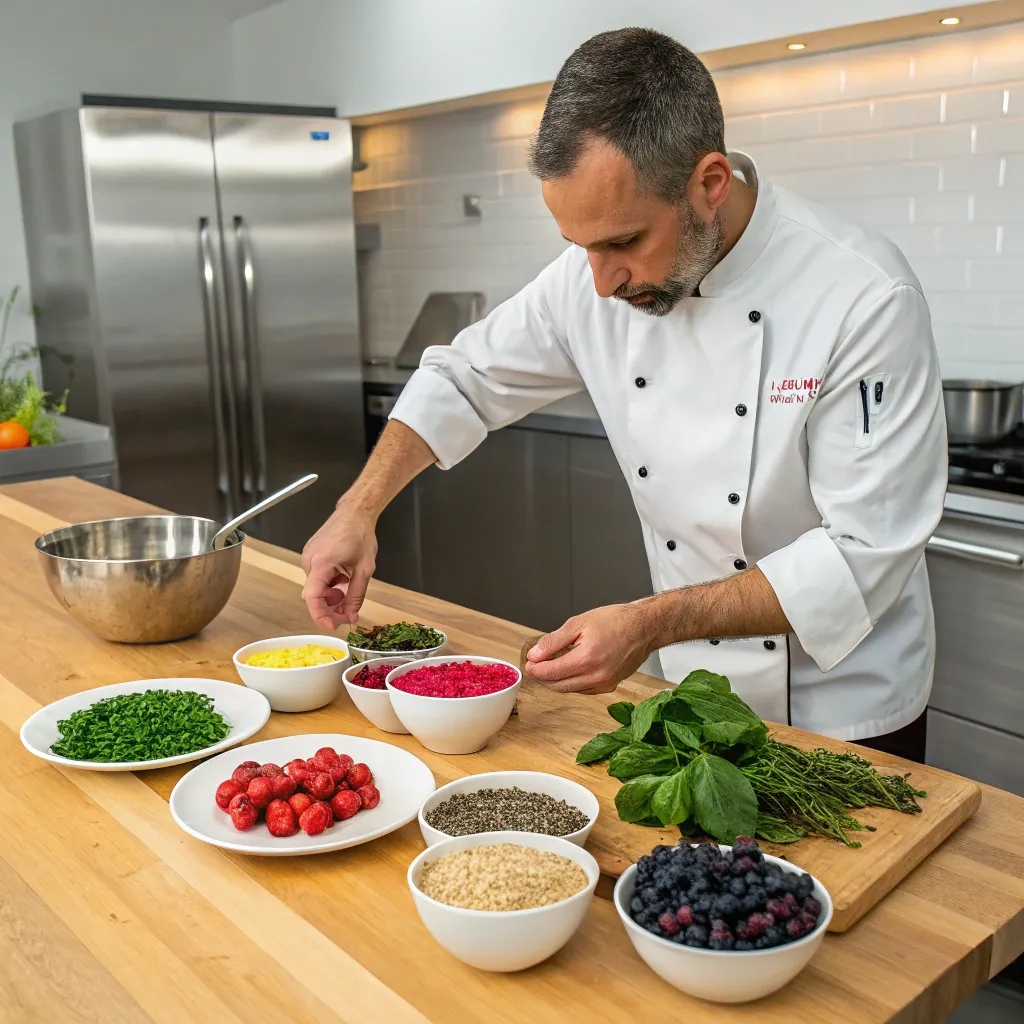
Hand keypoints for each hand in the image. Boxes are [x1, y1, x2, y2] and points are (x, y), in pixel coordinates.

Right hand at [300, 499, 377, 628]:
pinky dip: (329, 585)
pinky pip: (317, 578)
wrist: (354, 513)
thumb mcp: (365, 569)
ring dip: (331, 595)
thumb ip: (356, 595)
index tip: (333, 625)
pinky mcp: (311, 556)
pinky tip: (342, 578)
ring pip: (317, 588)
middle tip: (348, 614)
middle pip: (314, 595)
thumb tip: (351, 615)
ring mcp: (308, 558)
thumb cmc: (360, 534)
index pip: (312, 597)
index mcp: (322, 562)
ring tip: (348, 588)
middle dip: (331, 608)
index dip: (320, 615)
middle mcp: (310, 561)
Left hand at [524, 603, 652, 693]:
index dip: (535, 669)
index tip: (528, 663)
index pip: (551, 672)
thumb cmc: (616, 621)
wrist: (644, 628)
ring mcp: (604, 684)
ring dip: (556, 680)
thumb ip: (554, 641)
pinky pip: (583, 689)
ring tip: (550, 665)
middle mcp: (596, 676)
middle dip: (543, 677)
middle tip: (535, 665)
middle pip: (558, 685)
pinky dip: (572, 682)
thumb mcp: (579, 623)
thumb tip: (535, 654)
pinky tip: (569, 669)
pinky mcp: (610, 686)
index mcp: (586, 659)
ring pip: (570, 689)